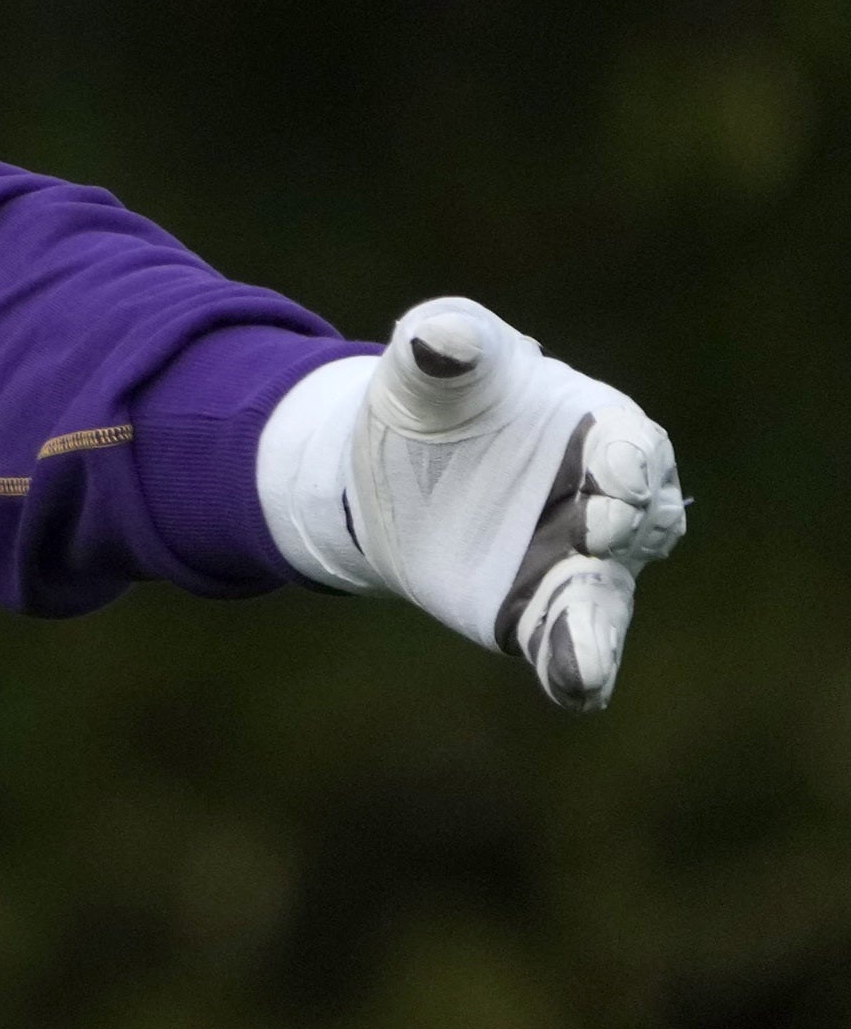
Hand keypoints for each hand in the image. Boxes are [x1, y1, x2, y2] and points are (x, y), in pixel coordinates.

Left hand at [259, 298, 688, 709]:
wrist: (390, 464)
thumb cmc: (436, 399)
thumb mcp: (429, 366)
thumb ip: (442, 345)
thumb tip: (438, 337)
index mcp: (599, 430)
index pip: (632, 444)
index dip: (627, 458)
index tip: (612, 471)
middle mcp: (606, 502)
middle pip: (638, 522)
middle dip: (625, 528)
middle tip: (600, 531)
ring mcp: (577, 561)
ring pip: (605, 595)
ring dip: (600, 626)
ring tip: (587, 660)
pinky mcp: (537, 608)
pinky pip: (564, 641)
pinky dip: (576, 666)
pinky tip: (577, 691)